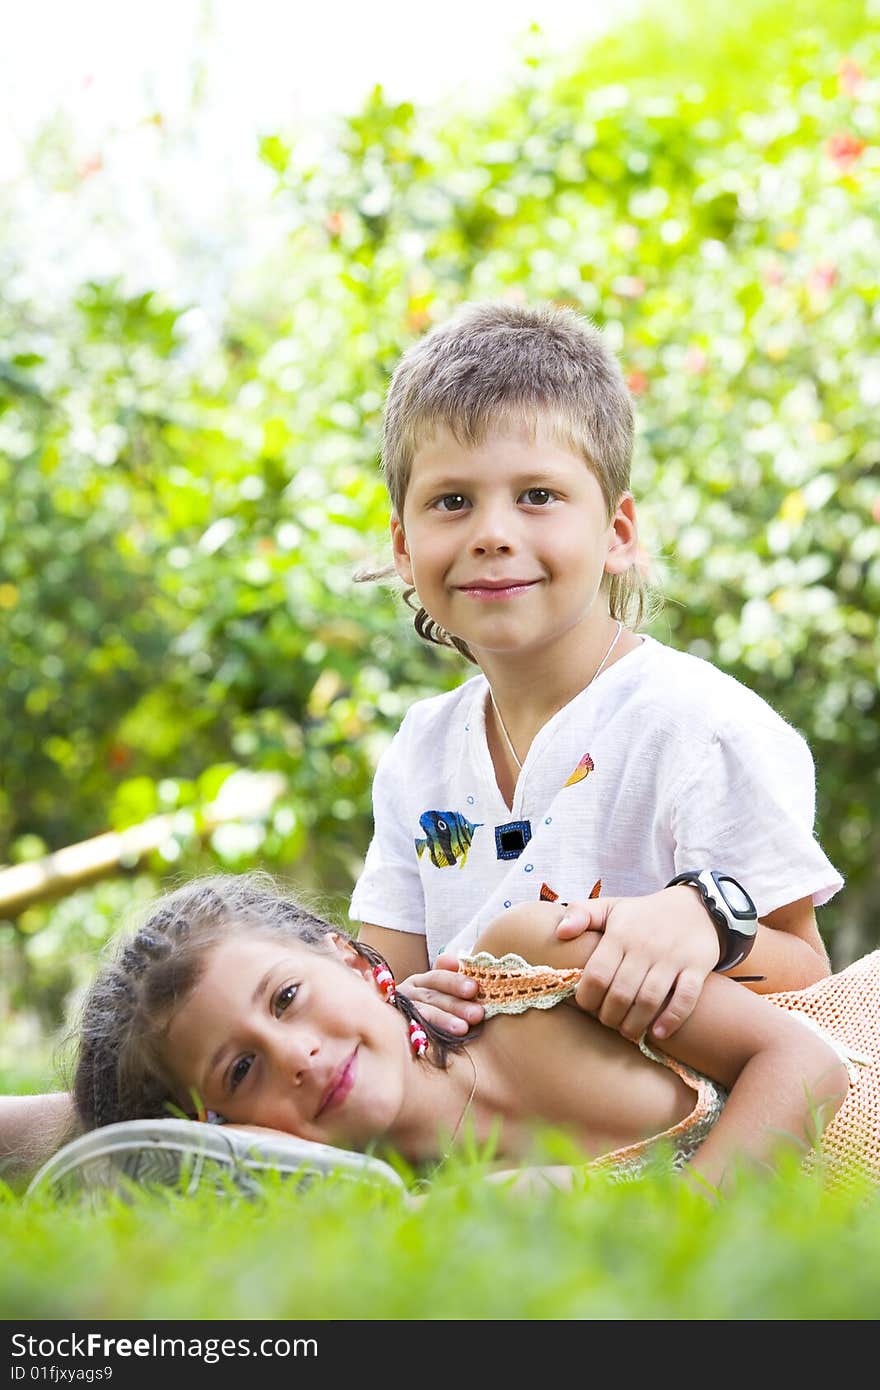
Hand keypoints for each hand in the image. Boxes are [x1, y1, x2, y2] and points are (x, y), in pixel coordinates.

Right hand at [397, 953, 484, 1035]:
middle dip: (456, 1005)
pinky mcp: (396, 1029)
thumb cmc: (432, 1010)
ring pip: (421, 1013)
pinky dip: (425, 1036)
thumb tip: (453, 960)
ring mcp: (399, 1012)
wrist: (390, 1033)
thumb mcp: (438, 992)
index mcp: (420, 982)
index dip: (455, 982)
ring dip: (442, 1020)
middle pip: (432, 996)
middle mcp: (407, 994)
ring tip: (462, 1029)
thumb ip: (448, 976)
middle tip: (477, 1014)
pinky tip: (439, 1042)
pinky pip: (411, 1031)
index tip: (473, 988)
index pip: (437, 978)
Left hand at [556, 887, 718, 1040]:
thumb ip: (581, 914)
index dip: (587, 998)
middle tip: (607, 1022)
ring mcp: (673, 958)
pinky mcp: (697, 967)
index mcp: (620, 934)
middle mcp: (645, 947)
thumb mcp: (611, 907)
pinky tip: (658, 1033)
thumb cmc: (643, 915)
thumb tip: (559, 933)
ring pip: (650, 1000)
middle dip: (609, 1017)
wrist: (695, 907)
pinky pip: (685, 998)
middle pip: (621, 993)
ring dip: (635, 1024)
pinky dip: (671, 1019)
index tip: (587, 1006)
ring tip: (627, 1032)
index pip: (596, 974)